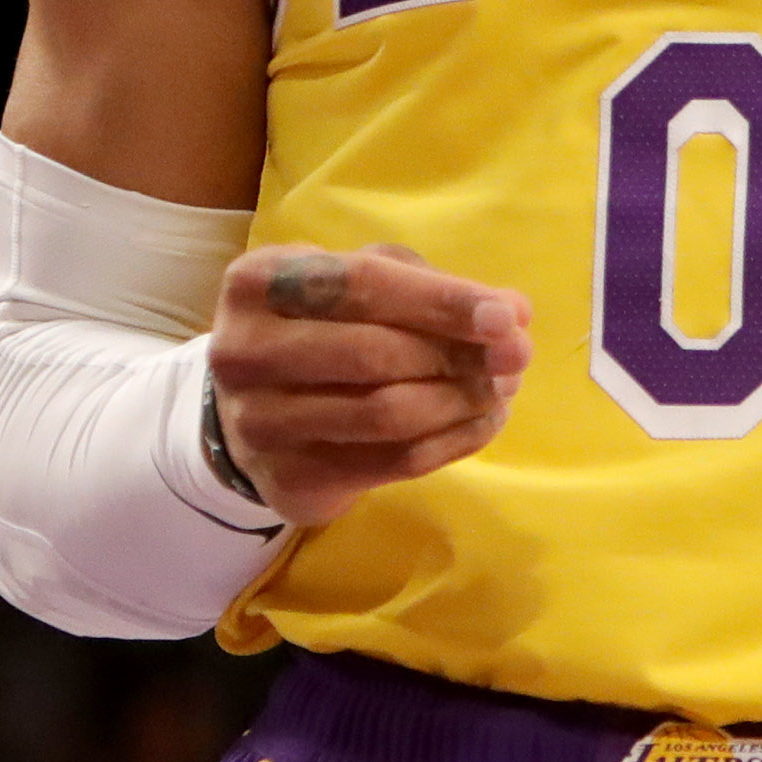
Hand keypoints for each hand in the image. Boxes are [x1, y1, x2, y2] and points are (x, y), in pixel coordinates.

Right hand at [207, 241, 530, 525]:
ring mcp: (259, 422)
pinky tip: (481, 423)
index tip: (507, 315)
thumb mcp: (354, 284)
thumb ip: (427, 287)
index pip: (362, 284)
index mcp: (258, 282)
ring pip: (386, 414)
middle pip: (373, 353)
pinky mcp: (291, 479)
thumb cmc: (318, 329)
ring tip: (502, 389)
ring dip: (461, 401)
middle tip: (516, 358)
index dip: (441, 300)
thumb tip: (512, 312)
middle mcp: (244, 351)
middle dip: (458, 355)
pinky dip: (452, 442)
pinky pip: (393, 463)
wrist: (249, 417)